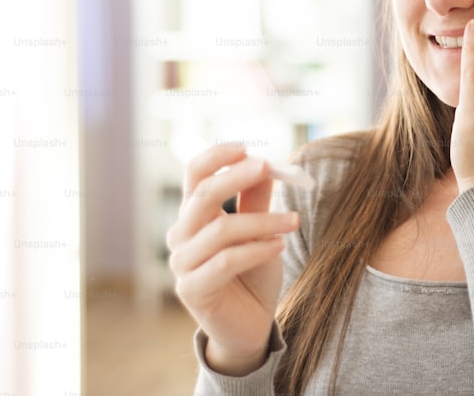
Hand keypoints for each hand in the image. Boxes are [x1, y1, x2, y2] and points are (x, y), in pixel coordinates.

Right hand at [165, 143, 299, 374]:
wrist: (249, 324)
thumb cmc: (252, 273)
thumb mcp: (259, 230)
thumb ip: (257, 199)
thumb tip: (267, 164)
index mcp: (192, 215)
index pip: (193, 175)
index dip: (216, 157)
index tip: (246, 148)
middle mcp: (180, 236)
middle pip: (203, 196)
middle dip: (237, 177)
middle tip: (268, 168)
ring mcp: (182, 264)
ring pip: (222, 229)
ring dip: (263, 221)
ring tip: (293, 220)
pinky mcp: (191, 289)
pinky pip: (226, 260)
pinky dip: (257, 249)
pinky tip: (279, 246)